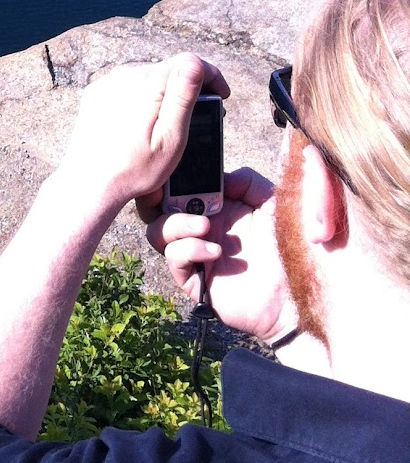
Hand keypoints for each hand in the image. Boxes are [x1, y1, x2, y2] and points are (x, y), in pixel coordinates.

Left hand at [55, 54, 228, 216]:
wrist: (88, 182)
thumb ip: (183, 98)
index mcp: (148, 83)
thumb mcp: (170, 138)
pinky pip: (127, 86)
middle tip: (202, 114)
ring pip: (148, 77)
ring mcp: (108, 82)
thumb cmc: (133, 169)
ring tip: (172, 121)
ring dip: (164, 92)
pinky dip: (141, 97)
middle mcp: (126, 74)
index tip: (223, 96)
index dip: (212, 76)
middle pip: (168, 69)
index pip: (190, 61)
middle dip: (189, 87)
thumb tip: (196, 64)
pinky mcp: (97, 92)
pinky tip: (144, 122)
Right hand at [143, 166, 294, 341]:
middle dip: (159, 198)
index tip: (174, 170)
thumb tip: (220, 179)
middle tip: (178, 196)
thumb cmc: (294, 246)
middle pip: (159, 208)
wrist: (304, 292)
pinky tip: (214, 251)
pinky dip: (187, 250)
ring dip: (175, 224)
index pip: (181, 187)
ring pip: (158, 233)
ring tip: (204, 226)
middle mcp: (203, 229)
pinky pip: (174, 260)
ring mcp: (197, 255)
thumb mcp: (274, 200)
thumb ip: (248, 180)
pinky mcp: (197, 281)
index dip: (172, 178)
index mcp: (218, 207)